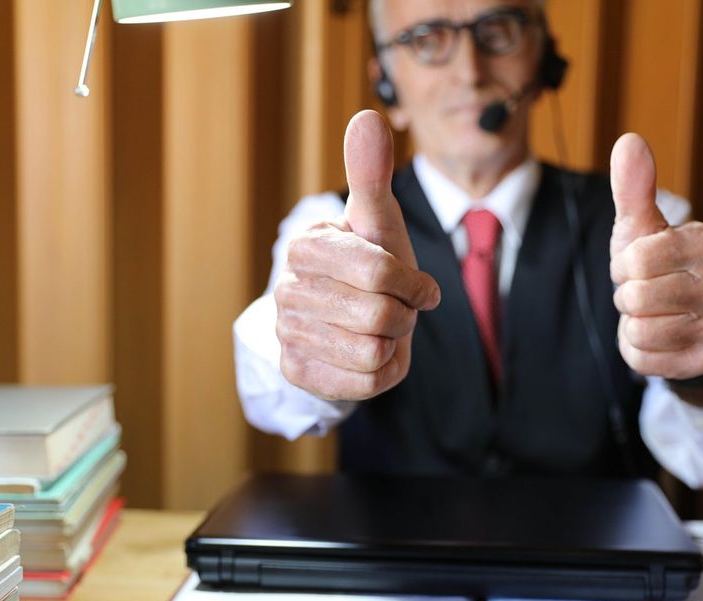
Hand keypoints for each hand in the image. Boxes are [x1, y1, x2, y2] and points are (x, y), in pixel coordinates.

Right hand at [274, 111, 440, 399]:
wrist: (348, 319)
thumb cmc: (369, 264)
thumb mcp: (376, 221)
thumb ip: (372, 174)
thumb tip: (367, 116)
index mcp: (307, 248)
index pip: (380, 272)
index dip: (411, 283)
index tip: (415, 285)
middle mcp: (287, 290)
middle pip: (379, 315)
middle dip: (403, 316)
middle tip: (395, 310)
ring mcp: (288, 333)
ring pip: (372, 352)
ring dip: (391, 344)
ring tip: (379, 330)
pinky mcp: (298, 371)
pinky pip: (361, 383)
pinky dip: (382, 372)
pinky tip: (370, 353)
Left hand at [609, 133, 702, 380]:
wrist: (687, 325)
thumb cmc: (657, 267)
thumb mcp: (641, 228)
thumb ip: (633, 188)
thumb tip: (629, 140)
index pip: (636, 258)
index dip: (624, 266)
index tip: (637, 266)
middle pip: (636, 297)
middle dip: (627, 297)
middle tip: (646, 293)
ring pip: (639, 330)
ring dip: (632, 325)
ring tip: (653, 315)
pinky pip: (644, 359)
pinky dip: (639, 353)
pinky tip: (659, 340)